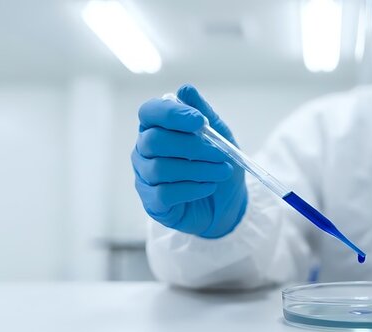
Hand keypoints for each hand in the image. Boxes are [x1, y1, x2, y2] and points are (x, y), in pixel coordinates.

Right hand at [131, 84, 246, 237]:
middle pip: (154, 141)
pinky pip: (165, 193)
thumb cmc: (218, 163)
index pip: (149, 112)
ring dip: (198, 169)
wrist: (227, 203)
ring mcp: (145, 176)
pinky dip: (192, 188)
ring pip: (160, 168)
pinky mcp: (152, 202)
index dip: (171, 114)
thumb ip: (203, 112)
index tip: (199, 121)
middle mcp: (144, 149)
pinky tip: (209, 186)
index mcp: (157, 127)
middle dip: (191, 146)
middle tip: (219, 153)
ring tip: (222, 171)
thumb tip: (186, 89)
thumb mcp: (219, 134)